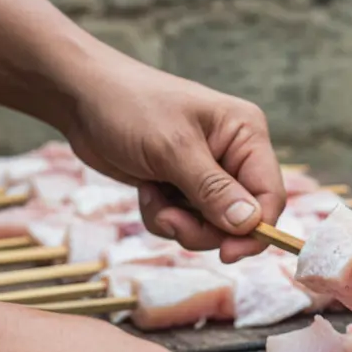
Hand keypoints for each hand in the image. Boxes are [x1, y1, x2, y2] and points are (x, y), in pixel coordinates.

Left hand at [59, 55, 286, 262]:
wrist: (80, 97)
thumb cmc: (128, 107)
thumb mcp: (172, 149)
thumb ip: (213, 190)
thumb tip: (251, 225)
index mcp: (246, 134)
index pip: (271, 195)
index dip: (256, 231)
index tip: (227, 254)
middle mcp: (234, 155)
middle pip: (242, 219)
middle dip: (204, 228)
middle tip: (170, 219)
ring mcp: (209, 173)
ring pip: (212, 226)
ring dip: (179, 222)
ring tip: (153, 198)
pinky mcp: (184, 186)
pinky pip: (187, 221)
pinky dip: (164, 216)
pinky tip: (146, 192)